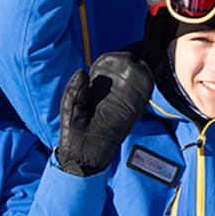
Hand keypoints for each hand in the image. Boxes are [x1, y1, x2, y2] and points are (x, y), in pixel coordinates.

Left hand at [55, 50, 152, 175]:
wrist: (81, 158)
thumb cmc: (73, 135)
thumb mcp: (70, 108)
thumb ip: (74, 89)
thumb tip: (82, 70)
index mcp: (94, 96)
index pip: (105, 76)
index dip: (111, 64)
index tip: (114, 57)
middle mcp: (109, 101)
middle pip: (122, 79)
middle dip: (127, 67)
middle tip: (129, 58)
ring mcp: (120, 109)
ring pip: (132, 88)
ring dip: (136, 77)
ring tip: (137, 65)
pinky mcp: (128, 118)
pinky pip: (139, 103)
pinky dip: (143, 91)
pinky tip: (145, 79)